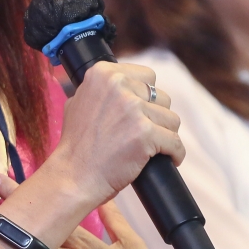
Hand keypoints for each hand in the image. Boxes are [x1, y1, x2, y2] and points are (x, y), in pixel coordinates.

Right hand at [48, 62, 183, 206]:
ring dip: (165, 135)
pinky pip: (175, 142)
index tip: (141, 112)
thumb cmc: (75, 144)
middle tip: (145, 134)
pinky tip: (168, 159)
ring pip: (171, 119)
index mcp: (103, 73)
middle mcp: (119, 85)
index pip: (147, 76)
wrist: (73, 175)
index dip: (146, 97)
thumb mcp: (78, 101)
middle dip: (156, 116)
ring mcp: (133, 109)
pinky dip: (174, 153)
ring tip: (153, 148)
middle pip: (161, 97)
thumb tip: (120, 84)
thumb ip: (100, 89)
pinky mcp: (145, 133)